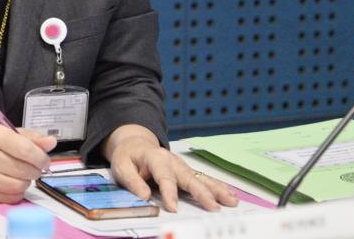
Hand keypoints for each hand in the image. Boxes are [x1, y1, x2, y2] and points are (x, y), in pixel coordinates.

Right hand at [0, 124, 56, 202]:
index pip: (24, 149)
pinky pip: (9, 197)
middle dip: (35, 171)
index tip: (45, 161)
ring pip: (16, 186)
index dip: (40, 158)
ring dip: (26, 182)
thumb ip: (33, 138)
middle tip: (35, 169)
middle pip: (22, 170)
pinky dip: (17, 193)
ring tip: (24, 175)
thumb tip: (51, 142)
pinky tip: (14, 183)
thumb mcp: (11, 134)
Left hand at [106, 125, 238, 212]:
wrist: (134, 144)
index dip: (169, 193)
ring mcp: (182, 166)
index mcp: (155, 158)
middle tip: (213, 207)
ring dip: (217, 190)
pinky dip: (218, 187)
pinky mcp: (187, 172)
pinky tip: (230, 195)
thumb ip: (132, 181)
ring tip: (231, 201)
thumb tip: (144, 196)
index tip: (173, 208)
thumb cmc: (128, 157)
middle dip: (202, 193)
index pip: (164, 177)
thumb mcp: (121, 167)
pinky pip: (204, 180)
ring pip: (201, 178)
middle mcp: (173, 161)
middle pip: (189, 178)